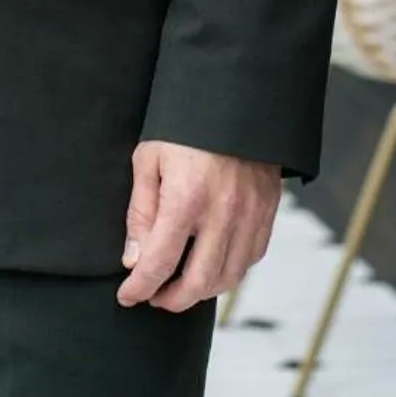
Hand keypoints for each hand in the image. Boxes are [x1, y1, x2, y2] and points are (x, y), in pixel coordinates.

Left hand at [116, 139, 279, 313]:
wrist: (235, 97)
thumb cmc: (183, 125)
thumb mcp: (149, 159)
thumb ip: (141, 212)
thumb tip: (134, 259)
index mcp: (186, 199)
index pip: (159, 263)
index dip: (139, 287)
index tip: (127, 297)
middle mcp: (222, 214)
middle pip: (198, 283)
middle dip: (171, 300)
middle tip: (153, 296)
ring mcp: (250, 215)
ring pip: (228, 278)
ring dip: (201, 291)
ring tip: (179, 285)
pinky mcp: (267, 212)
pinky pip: (250, 258)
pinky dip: (228, 271)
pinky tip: (210, 265)